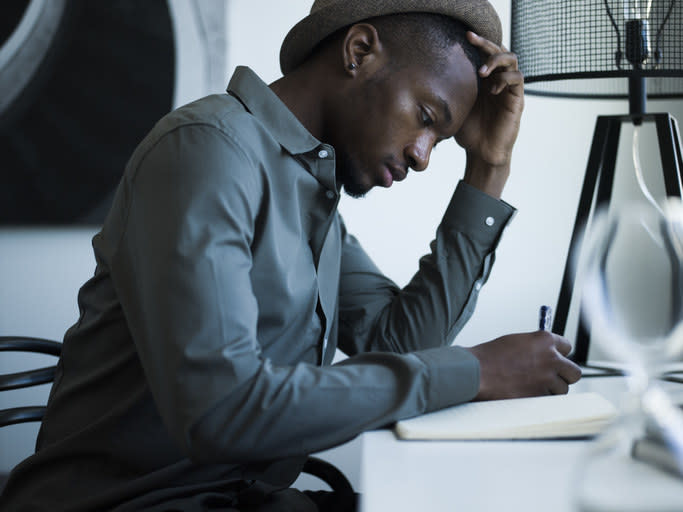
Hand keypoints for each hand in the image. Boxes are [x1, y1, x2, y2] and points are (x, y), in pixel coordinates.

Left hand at [455, 32, 524, 197]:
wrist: (481, 153)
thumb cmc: (468, 132)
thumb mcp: (454, 108)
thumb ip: (449, 93)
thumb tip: (423, 82)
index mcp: (485, 80)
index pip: (486, 53)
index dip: (479, 42)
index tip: (465, 36)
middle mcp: (498, 81)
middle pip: (500, 51)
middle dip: (486, 44)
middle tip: (472, 41)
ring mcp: (509, 89)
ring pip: (512, 60)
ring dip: (497, 60)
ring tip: (482, 72)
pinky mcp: (516, 100)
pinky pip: (517, 80)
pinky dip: (505, 79)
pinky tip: (492, 88)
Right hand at [465, 331, 581, 400]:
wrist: (477, 371)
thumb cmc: (490, 356)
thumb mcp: (516, 341)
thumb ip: (535, 346)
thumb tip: (544, 353)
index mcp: (544, 340)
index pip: (567, 346)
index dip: (560, 354)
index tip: (556, 358)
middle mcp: (550, 358)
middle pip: (573, 371)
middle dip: (564, 375)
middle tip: (552, 377)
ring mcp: (547, 378)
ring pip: (562, 389)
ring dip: (551, 389)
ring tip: (532, 386)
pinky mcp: (540, 396)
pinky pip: (548, 400)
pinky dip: (540, 399)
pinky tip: (525, 392)